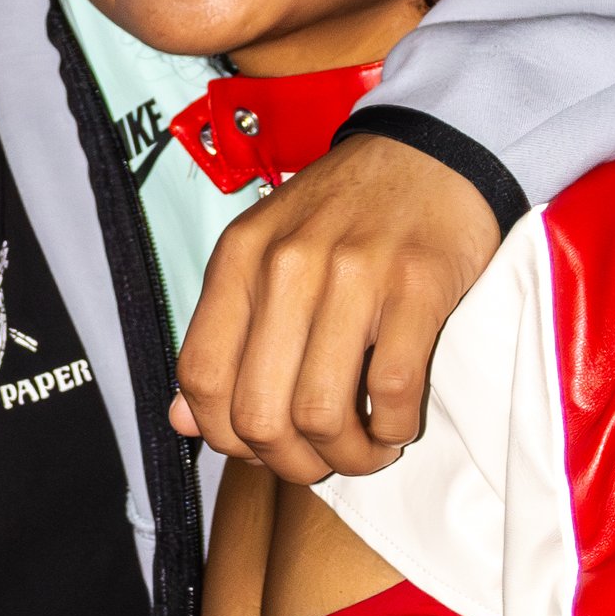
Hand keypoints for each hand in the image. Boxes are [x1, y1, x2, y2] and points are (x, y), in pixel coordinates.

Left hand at [173, 135, 499, 480]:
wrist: (431, 153)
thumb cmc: (345, 215)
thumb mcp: (265, 254)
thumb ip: (223, 335)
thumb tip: (183, 421)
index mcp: (241, 257)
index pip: (201, 376)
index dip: (224, 436)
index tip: (260, 447)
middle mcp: (287, 264)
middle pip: (259, 412)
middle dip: (290, 462)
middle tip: (319, 461)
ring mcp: (353, 274)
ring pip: (322, 413)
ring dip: (347, 456)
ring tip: (364, 450)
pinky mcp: (417, 287)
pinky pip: (392, 392)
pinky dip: (393, 428)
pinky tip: (397, 422)